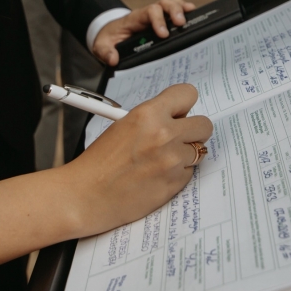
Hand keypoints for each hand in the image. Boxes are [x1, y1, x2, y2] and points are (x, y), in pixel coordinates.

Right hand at [63, 84, 212, 236]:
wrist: (86, 196)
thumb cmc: (98, 162)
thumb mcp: (122, 125)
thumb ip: (152, 118)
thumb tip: (177, 116)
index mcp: (148, 114)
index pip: (188, 94)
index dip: (184, 104)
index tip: (180, 112)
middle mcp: (164, 134)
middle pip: (204, 125)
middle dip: (192, 131)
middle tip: (176, 138)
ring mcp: (172, 161)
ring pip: (199, 151)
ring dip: (185, 155)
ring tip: (161, 160)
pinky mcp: (174, 184)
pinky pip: (190, 173)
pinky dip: (177, 174)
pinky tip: (156, 177)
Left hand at [92, 0, 195, 65]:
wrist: (109, 32)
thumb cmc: (109, 38)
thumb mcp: (101, 45)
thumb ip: (105, 52)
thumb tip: (113, 59)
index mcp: (134, 19)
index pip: (148, 12)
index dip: (158, 20)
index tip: (163, 34)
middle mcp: (147, 14)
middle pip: (163, 3)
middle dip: (174, 11)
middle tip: (181, 24)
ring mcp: (155, 15)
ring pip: (170, 3)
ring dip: (181, 8)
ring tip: (190, 16)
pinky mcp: (161, 19)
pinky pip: (173, 9)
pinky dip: (184, 9)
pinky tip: (193, 13)